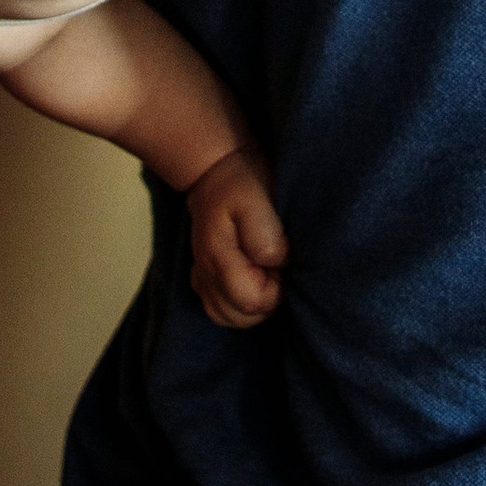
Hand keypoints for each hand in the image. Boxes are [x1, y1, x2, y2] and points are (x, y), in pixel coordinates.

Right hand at [185, 146, 288, 326]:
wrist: (218, 167)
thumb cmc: (241, 181)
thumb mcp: (257, 199)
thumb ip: (266, 236)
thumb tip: (277, 263)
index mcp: (219, 258)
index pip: (252, 303)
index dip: (276, 289)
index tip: (281, 261)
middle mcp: (206, 273)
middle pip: (240, 317)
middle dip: (266, 299)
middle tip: (274, 266)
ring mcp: (203, 277)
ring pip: (229, 318)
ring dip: (253, 305)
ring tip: (265, 273)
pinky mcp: (205, 276)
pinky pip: (219, 310)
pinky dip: (237, 305)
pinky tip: (251, 279)